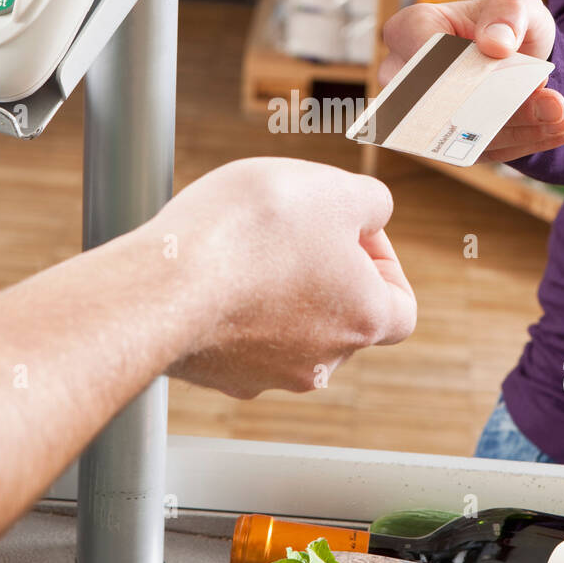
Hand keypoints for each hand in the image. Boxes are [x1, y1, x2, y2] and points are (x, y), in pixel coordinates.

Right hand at [144, 158, 416, 398]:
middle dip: (323, 269)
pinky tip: (209, 269)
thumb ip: (371, 202)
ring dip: (275, 287)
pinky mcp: (216, 374)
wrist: (163, 283)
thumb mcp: (333, 188)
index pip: (400, 307)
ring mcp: (265, 374)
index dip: (384, 261)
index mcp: (364, 321)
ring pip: (285, 328)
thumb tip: (371, 214)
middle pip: (339, 315)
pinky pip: (235, 337)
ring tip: (245, 244)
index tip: (351, 231)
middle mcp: (321, 361)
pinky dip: (230, 306)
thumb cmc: (254, 231)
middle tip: (292, 228)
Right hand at [379, 0, 563, 162]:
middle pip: (444, 103)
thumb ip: (506, 12)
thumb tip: (495, 44)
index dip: (460, 65)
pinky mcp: (458, 143)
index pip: (421, 53)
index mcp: (410, 32)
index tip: (504, 59)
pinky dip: (534, 140)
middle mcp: (409, 81)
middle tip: (553, 104)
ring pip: (470, 133)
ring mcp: (431, 116)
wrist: (521, 54)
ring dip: (523, 129)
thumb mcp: (515, 3)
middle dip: (500, 108)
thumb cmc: (506, 22)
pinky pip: (493, 149)